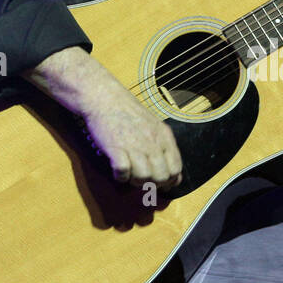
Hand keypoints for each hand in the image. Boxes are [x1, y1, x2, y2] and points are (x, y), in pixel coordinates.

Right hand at [22, 47, 181, 190]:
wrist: (105, 98)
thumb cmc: (128, 112)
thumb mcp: (154, 126)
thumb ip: (164, 147)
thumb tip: (172, 174)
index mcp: (164, 137)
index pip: (176, 169)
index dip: (169, 181)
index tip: (161, 184)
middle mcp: (152, 142)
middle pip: (161, 177)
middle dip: (152, 183)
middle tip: (142, 178)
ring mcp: (135, 145)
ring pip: (144, 177)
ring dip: (135, 181)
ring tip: (129, 173)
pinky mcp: (116, 148)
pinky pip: (123, 173)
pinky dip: (120, 176)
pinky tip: (118, 170)